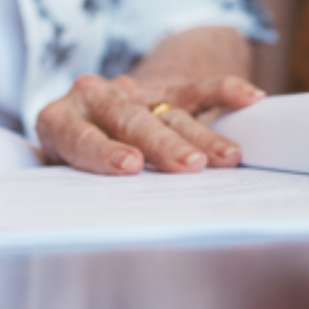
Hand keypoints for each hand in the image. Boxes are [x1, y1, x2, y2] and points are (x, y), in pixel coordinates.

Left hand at [37, 74, 265, 173]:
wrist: (93, 111)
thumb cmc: (76, 158)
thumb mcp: (63, 172)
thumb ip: (77, 188)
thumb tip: (96, 223)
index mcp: (59, 120)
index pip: (81, 136)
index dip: (104, 151)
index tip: (130, 166)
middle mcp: (93, 98)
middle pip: (130, 119)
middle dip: (162, 144)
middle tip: (189, 167)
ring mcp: (131, 90)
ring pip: (168, 111)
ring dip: (200, 135)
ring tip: (228, 159)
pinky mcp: (165, 86)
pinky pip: (197, 87)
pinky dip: (224, 90)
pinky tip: (249, 98)